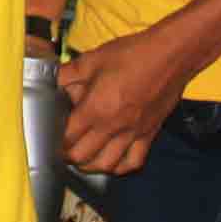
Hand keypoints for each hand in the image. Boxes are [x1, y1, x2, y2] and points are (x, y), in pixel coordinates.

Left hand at [59, 28, 192, 174]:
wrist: (171, 55)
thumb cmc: (132, 55)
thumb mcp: (91, 60)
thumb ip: (67, 74)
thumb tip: (49, 81)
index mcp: (96, 108)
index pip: (68, 137)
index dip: (54, 140)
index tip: (49, 136)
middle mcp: (114, 126)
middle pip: (83, 156)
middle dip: (68, 156)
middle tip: (62, 148)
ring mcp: (133, 133)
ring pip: (107, 165)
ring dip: (91, 166)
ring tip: (82, 158)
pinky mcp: (150, 134)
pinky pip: (134, 161)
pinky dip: (120, 167)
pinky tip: (112, 161)